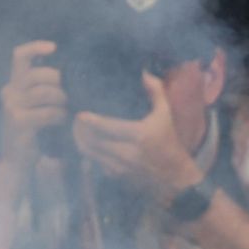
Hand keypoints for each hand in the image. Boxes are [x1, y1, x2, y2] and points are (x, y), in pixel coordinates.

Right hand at [0, 40, 66, 166]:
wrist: (18, 161)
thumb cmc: (35, 131)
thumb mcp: (37, 105)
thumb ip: (45, 87)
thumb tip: (69, 70)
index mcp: (14, 84)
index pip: (19, 56)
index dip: (36, 47)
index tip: (54, 47)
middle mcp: (9, 92)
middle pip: (38, 74)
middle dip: (59, 81)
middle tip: (70, 93)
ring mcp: (12, 107)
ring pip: (45, 92)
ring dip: (62, 100)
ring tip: (68, 109)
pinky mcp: (18, 122)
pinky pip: (48, 112)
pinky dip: (60, 116)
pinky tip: (63, 121)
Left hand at [71, 70, 203, 206]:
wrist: (175, 175)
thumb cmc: (168, 140)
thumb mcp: (165, 113)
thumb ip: (156, 91)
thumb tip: (143, 73)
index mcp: (140, 135)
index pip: (110, 128)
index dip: (92, 121)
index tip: (80, 114)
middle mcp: (129, 153)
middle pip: (96, 142)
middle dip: (81, 131)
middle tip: (73, 120)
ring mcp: (122, 167)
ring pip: (92, 154)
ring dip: (80, 142)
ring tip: (75, 130)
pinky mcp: (118, 176)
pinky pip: (96, 163)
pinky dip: (88, 153)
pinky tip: (84, 143)